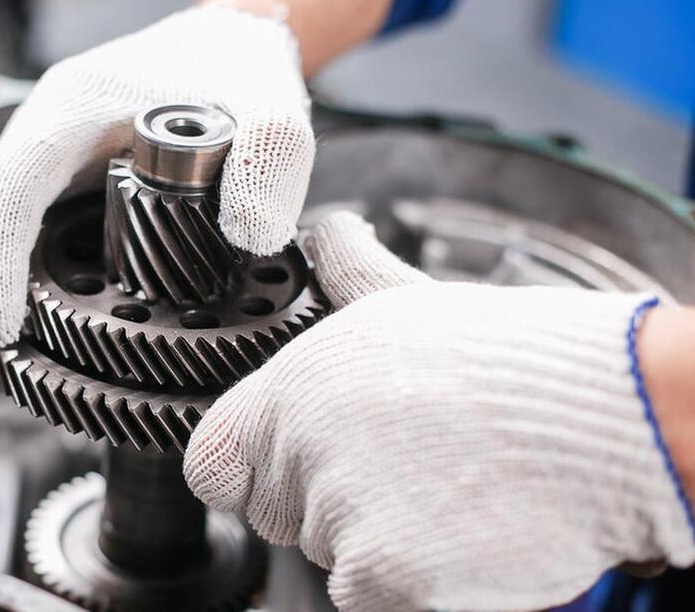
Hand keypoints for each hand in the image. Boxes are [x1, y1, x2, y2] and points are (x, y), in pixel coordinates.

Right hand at [0, 7, 314, 352]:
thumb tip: (247, 237)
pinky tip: (23, 315)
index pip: (11, 189)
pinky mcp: (54, 173)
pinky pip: (9, 221)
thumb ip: (271, 162)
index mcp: (74, 109)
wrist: (225, 41)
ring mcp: (42, 150)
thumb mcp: (274, 108)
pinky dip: (2, 267)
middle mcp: (42, 127)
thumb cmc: (238, 70)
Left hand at [183, 211, 694, 611]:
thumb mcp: (405, 301)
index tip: (290, 467)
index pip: (210, 463)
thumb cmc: (507, 360)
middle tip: (402, 467)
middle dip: (328, 501)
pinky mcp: (383, 575)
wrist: (597, 413)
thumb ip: (346, 272)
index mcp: (288, 387)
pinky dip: (410, 580)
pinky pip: (371, 596)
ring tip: (442, 489)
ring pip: (328, 555)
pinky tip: (456, 529)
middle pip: (278, 514)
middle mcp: (298, 448)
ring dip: (376, 539)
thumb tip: (330, 232)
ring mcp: (337, 515)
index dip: (248, 471)